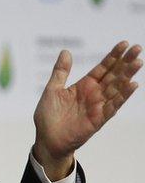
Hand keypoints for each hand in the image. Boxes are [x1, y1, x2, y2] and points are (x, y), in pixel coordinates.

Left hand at [33, 41, 141, 179]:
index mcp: (84, 85)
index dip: (113, 56)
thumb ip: (60, 72)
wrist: (47, 139)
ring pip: (117, 88)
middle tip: (138, 48)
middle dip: (125, 62)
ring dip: (128, 75)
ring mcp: (98, 105)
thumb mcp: (52, 89)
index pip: (103, 68)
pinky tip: (133, 84)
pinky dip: (123, 95)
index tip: (124, 43)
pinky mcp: (99, 118)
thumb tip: (66, 51)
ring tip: (138, 61)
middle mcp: (94, 94)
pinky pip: (113, 105)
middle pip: (114, 75)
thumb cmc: (49, 116)